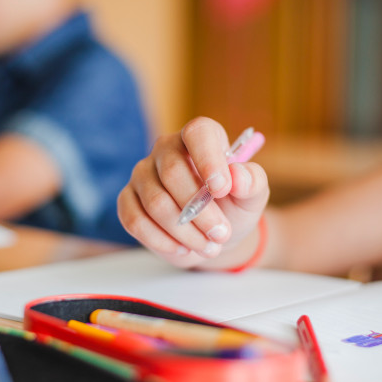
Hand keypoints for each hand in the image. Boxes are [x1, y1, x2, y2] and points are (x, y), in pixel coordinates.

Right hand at [118, 117, 269, 268]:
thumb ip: (253, 182)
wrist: (213, 234)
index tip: (221, 190)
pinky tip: (182, 248)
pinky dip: (161, 241)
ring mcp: (142, 174)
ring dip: (185, 231)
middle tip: (221, 234)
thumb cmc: (234, 206)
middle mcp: (166, 148)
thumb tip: (237, 175)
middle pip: (172, 173)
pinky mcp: (128, 200)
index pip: (198, 133)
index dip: (208, 159)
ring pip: (155, 203)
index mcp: (200, 136)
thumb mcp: (253, 196)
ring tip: (208, 246)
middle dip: (200, 211)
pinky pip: (135, 220)